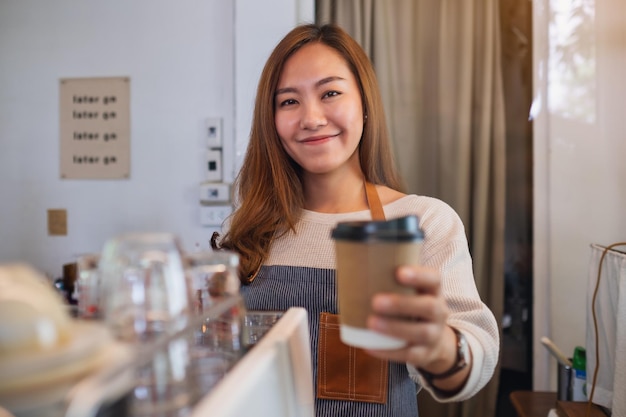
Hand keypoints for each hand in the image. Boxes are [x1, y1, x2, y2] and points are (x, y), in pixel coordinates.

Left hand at [365, 265, 469, 392]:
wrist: (436, 341)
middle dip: (402, 304)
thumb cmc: (412, 307)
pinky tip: (370, 347)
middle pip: (429, 307)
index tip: (399, 272)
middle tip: (375, 301)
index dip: (419, 275)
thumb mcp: (411, 292)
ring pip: (421, 332)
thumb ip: (391, 280)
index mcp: (434, 291)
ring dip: (395, 328)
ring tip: (371, 323)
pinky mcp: (425, 354)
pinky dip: (389, 352)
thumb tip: (352, 265)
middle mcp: (439, 312)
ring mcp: (434, 335)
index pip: (434, 279)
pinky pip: (409, 355)